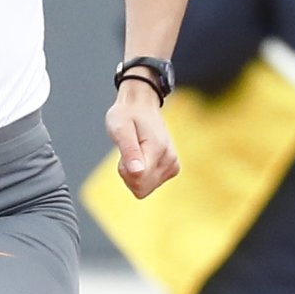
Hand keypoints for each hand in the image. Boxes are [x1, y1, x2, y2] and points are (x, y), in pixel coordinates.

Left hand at [107, 77, 178, 196]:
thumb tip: (136, 172)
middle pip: (141, 189)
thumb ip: (129, 151)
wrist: (142, 104)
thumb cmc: (127, 115)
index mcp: (158, 150)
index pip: (138, 181)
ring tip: (135, 152)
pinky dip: (142, 174)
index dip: (124, 171)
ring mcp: (173, 165)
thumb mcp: (120, 129)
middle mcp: (170, 160)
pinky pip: (150, 185)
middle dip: (129, 175)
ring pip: (145, 189)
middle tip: (128, 152)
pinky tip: (142, 157)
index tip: (124, 154)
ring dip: (134, 174)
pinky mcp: (173, 168)